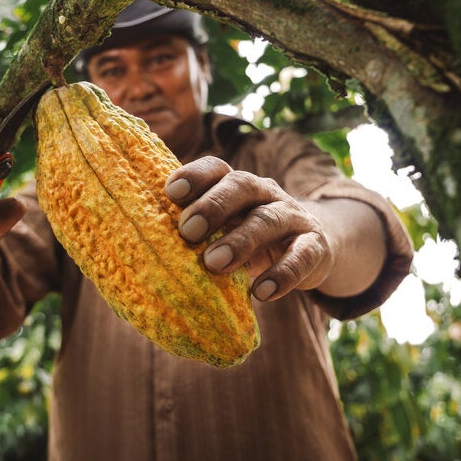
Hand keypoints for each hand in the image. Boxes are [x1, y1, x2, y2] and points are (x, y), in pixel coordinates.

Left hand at [164, 156, 333, 301]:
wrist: (314, 246)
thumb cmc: (251, 237)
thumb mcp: (227, 228)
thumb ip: (199, 233)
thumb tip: (145, 253)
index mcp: (237, 185)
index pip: (216, 168)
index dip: (194, 175)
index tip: (171, 192)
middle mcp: (265, 193)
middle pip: (240, 186)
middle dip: (213, 206)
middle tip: (188, 231)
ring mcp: (292, 217)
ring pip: (268, 220)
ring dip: (241, 241)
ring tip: (215, 263)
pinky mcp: (315, 245)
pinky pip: (302, 256)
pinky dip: (283, 274)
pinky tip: (262, 293)